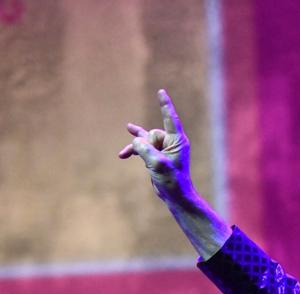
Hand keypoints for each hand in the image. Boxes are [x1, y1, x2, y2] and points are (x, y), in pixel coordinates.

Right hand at [119, 89, 195, 205]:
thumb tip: (135, 140)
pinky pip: (142, 148)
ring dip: (135, 148)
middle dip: (144, 145)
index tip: (161, 91)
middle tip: (149, 161)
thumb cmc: (172, 180)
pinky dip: (134, 151)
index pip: (170, 118)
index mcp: (177, 141)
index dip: (165, 105)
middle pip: (151, 134)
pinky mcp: (156, 156)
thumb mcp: (157, 164)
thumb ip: (144, 149)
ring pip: (145, 141)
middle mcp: (172, 143)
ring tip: (124, 154)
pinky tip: (123, 155)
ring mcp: (163, 149)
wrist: (175, 196)